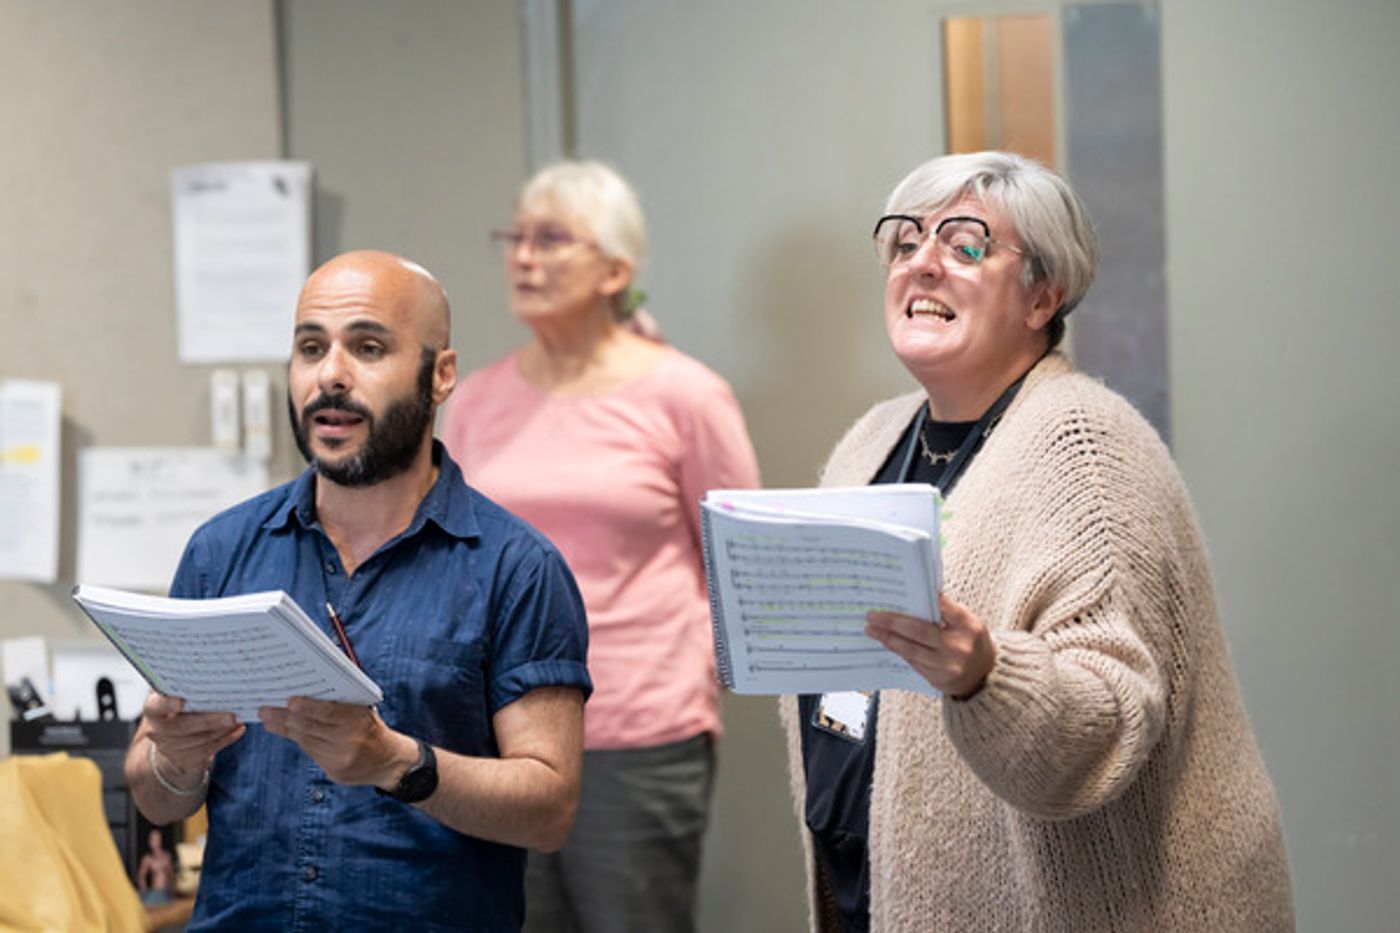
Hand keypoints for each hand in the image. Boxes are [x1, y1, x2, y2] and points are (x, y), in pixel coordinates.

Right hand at [142, 692, 243, 783]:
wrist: (172, 739)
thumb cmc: (181, 708)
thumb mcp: (178, 694)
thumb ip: (189, 687)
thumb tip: (216, 676)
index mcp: (153, 708)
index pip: (156, 706)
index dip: (166, 705)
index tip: (180, 702)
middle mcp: (157, 730)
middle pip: (182, 726)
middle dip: (209, 721)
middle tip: (231, 715)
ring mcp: (170, 748)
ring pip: (199, 740)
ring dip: (222, 730)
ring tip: (239, 719)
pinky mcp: (186, 760)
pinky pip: (209, 749)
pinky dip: (227, 739)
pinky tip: (239, 729)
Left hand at [259, 697, 415, 787]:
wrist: (389, 762)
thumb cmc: (372, 729)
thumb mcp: (364, 712)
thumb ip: (341, 704)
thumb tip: (307, 695)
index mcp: (359, 721)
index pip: (328, 712)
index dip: (307, 707)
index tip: (289, 701)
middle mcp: (349, 741)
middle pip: (310, 728)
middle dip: (284, 718)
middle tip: (265, 710)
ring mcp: (340, 759)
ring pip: (306, 741)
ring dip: (285, 730)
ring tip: (269, 721)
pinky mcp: (334, 771)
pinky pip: (311, 753)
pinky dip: (299, 741)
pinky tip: (287, 733)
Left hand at [866, 593, 995, 698]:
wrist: (984, 676)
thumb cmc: (972, 641)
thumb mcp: (969, 621)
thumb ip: (948, 610)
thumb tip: (921, 594)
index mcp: (969, 627)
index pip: (943, 609)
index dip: (922, 601)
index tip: (898, 595)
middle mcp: (959, 647)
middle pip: (919, 632)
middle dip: (892, 623)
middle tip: (872, 616)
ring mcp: (948, 667)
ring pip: (912, 650)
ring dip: (888, 639)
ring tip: (871, 630)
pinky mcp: (939, 680)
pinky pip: (913, 663)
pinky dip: (898, 651)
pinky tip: (886, 642)